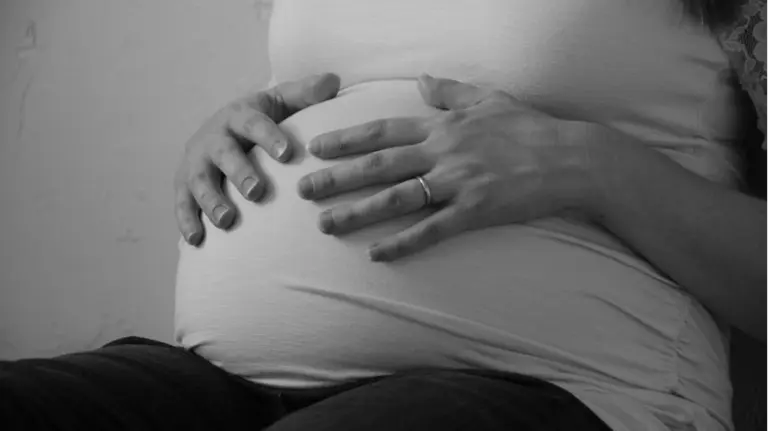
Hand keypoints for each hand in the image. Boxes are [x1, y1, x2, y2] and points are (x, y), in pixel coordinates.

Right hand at [174, 73, 340, 244]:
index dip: (269, 137)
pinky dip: (186, 221)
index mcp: (239, 115)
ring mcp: (196, 162)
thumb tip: (333, 81)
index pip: (254, 123)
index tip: (288, 154)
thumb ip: (304, 94)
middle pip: (224, 153)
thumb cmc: (260, 120)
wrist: (220, 131)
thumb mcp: (280, 102)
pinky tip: (197, 240)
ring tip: (227, 220)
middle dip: (239, 172)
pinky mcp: (183, 185)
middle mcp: (214, 137)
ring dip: (211, 201)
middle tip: (257, 192)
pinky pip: (181, 203)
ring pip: (199, 181)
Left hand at [297, 75, 595, 261]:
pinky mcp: (475, 212)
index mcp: (443, 127)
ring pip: (396, 199)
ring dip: (357, 212)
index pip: (383, 131)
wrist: (570, 158)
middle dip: (337, 177)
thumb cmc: (530, 127)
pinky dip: (402, 243)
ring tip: (325, 224)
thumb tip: (421, 81)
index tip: (316, 147)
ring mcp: (457, 183)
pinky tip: (376, 254)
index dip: (346, 139)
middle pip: (378, 166)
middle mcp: (443, 152)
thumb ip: (450, 92)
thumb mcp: (489, 99)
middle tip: (303, 190)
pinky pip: (431, 230)